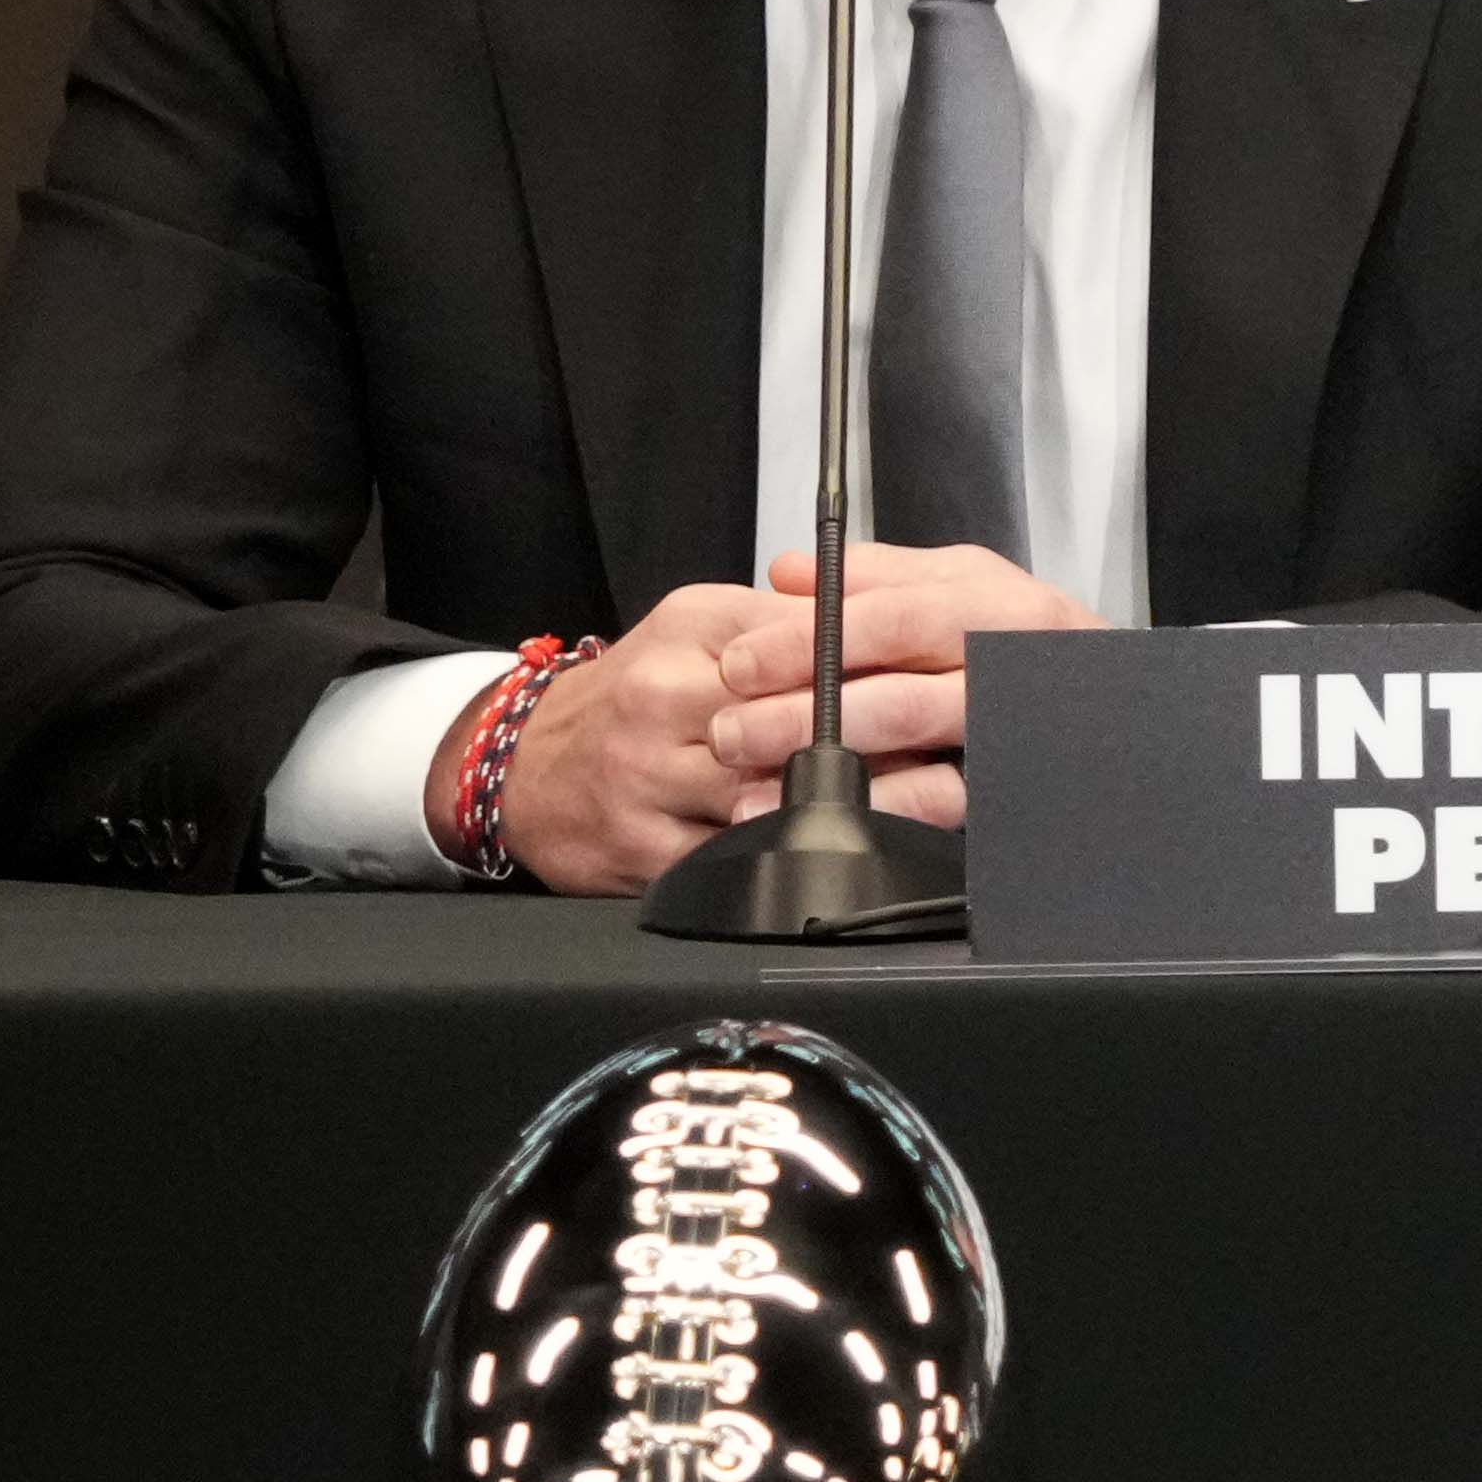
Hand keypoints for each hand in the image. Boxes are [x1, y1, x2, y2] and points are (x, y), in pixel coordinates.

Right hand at [463, 556, 1101, 888]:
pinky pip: (733, 865)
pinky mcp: (647, 856)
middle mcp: (667, 710)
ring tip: (936, 809)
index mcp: (693, 642)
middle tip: (961, 755)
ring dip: (858, 810)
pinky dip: (794, 863)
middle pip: (792, 729)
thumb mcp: (693, 625)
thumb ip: (779, 620)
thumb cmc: (626, 691)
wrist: (520, 768)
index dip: (877, 672)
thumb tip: (871, 616)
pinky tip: (851, 860)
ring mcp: (653, 789)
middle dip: (882, 745)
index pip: (800, 652)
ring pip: (769, 802)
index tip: (945, 684)